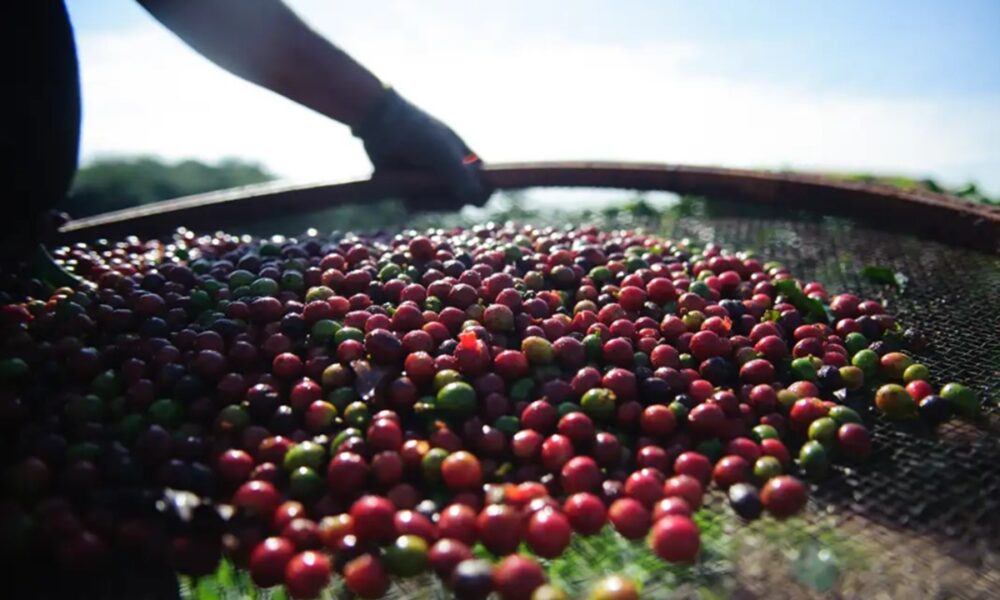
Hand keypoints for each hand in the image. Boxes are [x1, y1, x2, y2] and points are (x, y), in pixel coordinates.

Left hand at [353, 89, 490, 207]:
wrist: (381, 124)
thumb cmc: (419, 135)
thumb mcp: (445, 155)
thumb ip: (463, 178)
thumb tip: (478, 202)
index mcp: (465, 159)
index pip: (484, 183)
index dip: (482, 192)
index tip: (473, 198)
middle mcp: (450, 170)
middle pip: (461, 200)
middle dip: (449, 202)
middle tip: (434, 197)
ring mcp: (430, 179)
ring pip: (440, 205)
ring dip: (431, 204)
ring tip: (415, 197)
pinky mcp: (412, 186)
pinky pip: (421, 205)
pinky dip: (416, 203)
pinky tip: (407, 196)